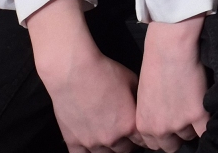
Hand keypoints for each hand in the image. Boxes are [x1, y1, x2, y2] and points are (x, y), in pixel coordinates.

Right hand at [29, 0, 141, 152]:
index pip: (143, 141)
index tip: (142, 133)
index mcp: (130, 125)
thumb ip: (139, 101)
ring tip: (110, 137)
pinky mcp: (73, 141)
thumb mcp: (134, 82)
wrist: (75, 72)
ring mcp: (91, 142)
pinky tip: (92, 146)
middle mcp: (112, 138)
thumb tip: (144, 108)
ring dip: (110, 147)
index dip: (144, 136)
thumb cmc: (105, 73)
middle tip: (126, 134)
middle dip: (128, 143)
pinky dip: (89, 152)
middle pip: (125, 150)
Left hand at [135, 16, 208, 150]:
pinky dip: (208, 121)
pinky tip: (207, 108)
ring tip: (194, 104)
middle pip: (173, 145)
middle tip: (185, 116)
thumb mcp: (145, 97)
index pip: (156, 145)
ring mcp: (178, 123)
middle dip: (179, 133)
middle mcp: (159, 128)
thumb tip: (165, 123)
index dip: (166, 135)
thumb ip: (152, 116)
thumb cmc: (156, 64)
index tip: (173, 127)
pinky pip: (206, 129)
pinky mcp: (197, 114)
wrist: (170, 47)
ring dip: (194, 124)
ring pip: (190, 136)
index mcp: (144, 124)